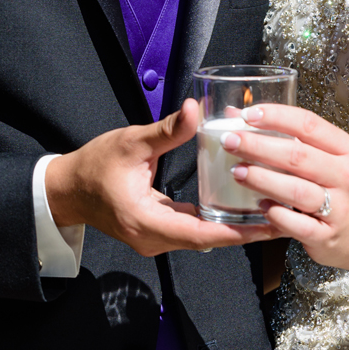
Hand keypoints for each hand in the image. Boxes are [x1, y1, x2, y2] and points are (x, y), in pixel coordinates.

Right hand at [45, 98, 272, 256]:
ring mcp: (153, 240)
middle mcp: (152, 238)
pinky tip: (236, 211)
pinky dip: (215, 223)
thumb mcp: (130, 142)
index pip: (201, 232)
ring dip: (232, 228)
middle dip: (245, 230)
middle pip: (208, 239)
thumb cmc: (94, 165)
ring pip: (202, 238)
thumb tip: (195, 109)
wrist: (66, 189)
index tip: (269, 223)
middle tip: (281, 216)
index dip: (238, 230)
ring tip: (268, 214)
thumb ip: (166, 131)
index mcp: (146, 220)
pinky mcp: (155, 234)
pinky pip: (191, 232)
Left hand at [218, 103, 348, 268]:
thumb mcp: (323, 157)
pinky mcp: (327, 235)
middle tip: (230, 141)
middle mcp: (344, 176)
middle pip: (298, 156)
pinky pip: (298, 225)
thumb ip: (283, 136)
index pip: (309, 124)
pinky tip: (260, 206)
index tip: (247, 114)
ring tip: (237, 172)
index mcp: (343, 150)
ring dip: (262, 179)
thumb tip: (234, 114)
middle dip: (259, 146)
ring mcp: (338, 208)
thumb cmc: (337, 187)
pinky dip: (276, 214)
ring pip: (296, 190)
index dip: (276, 117)